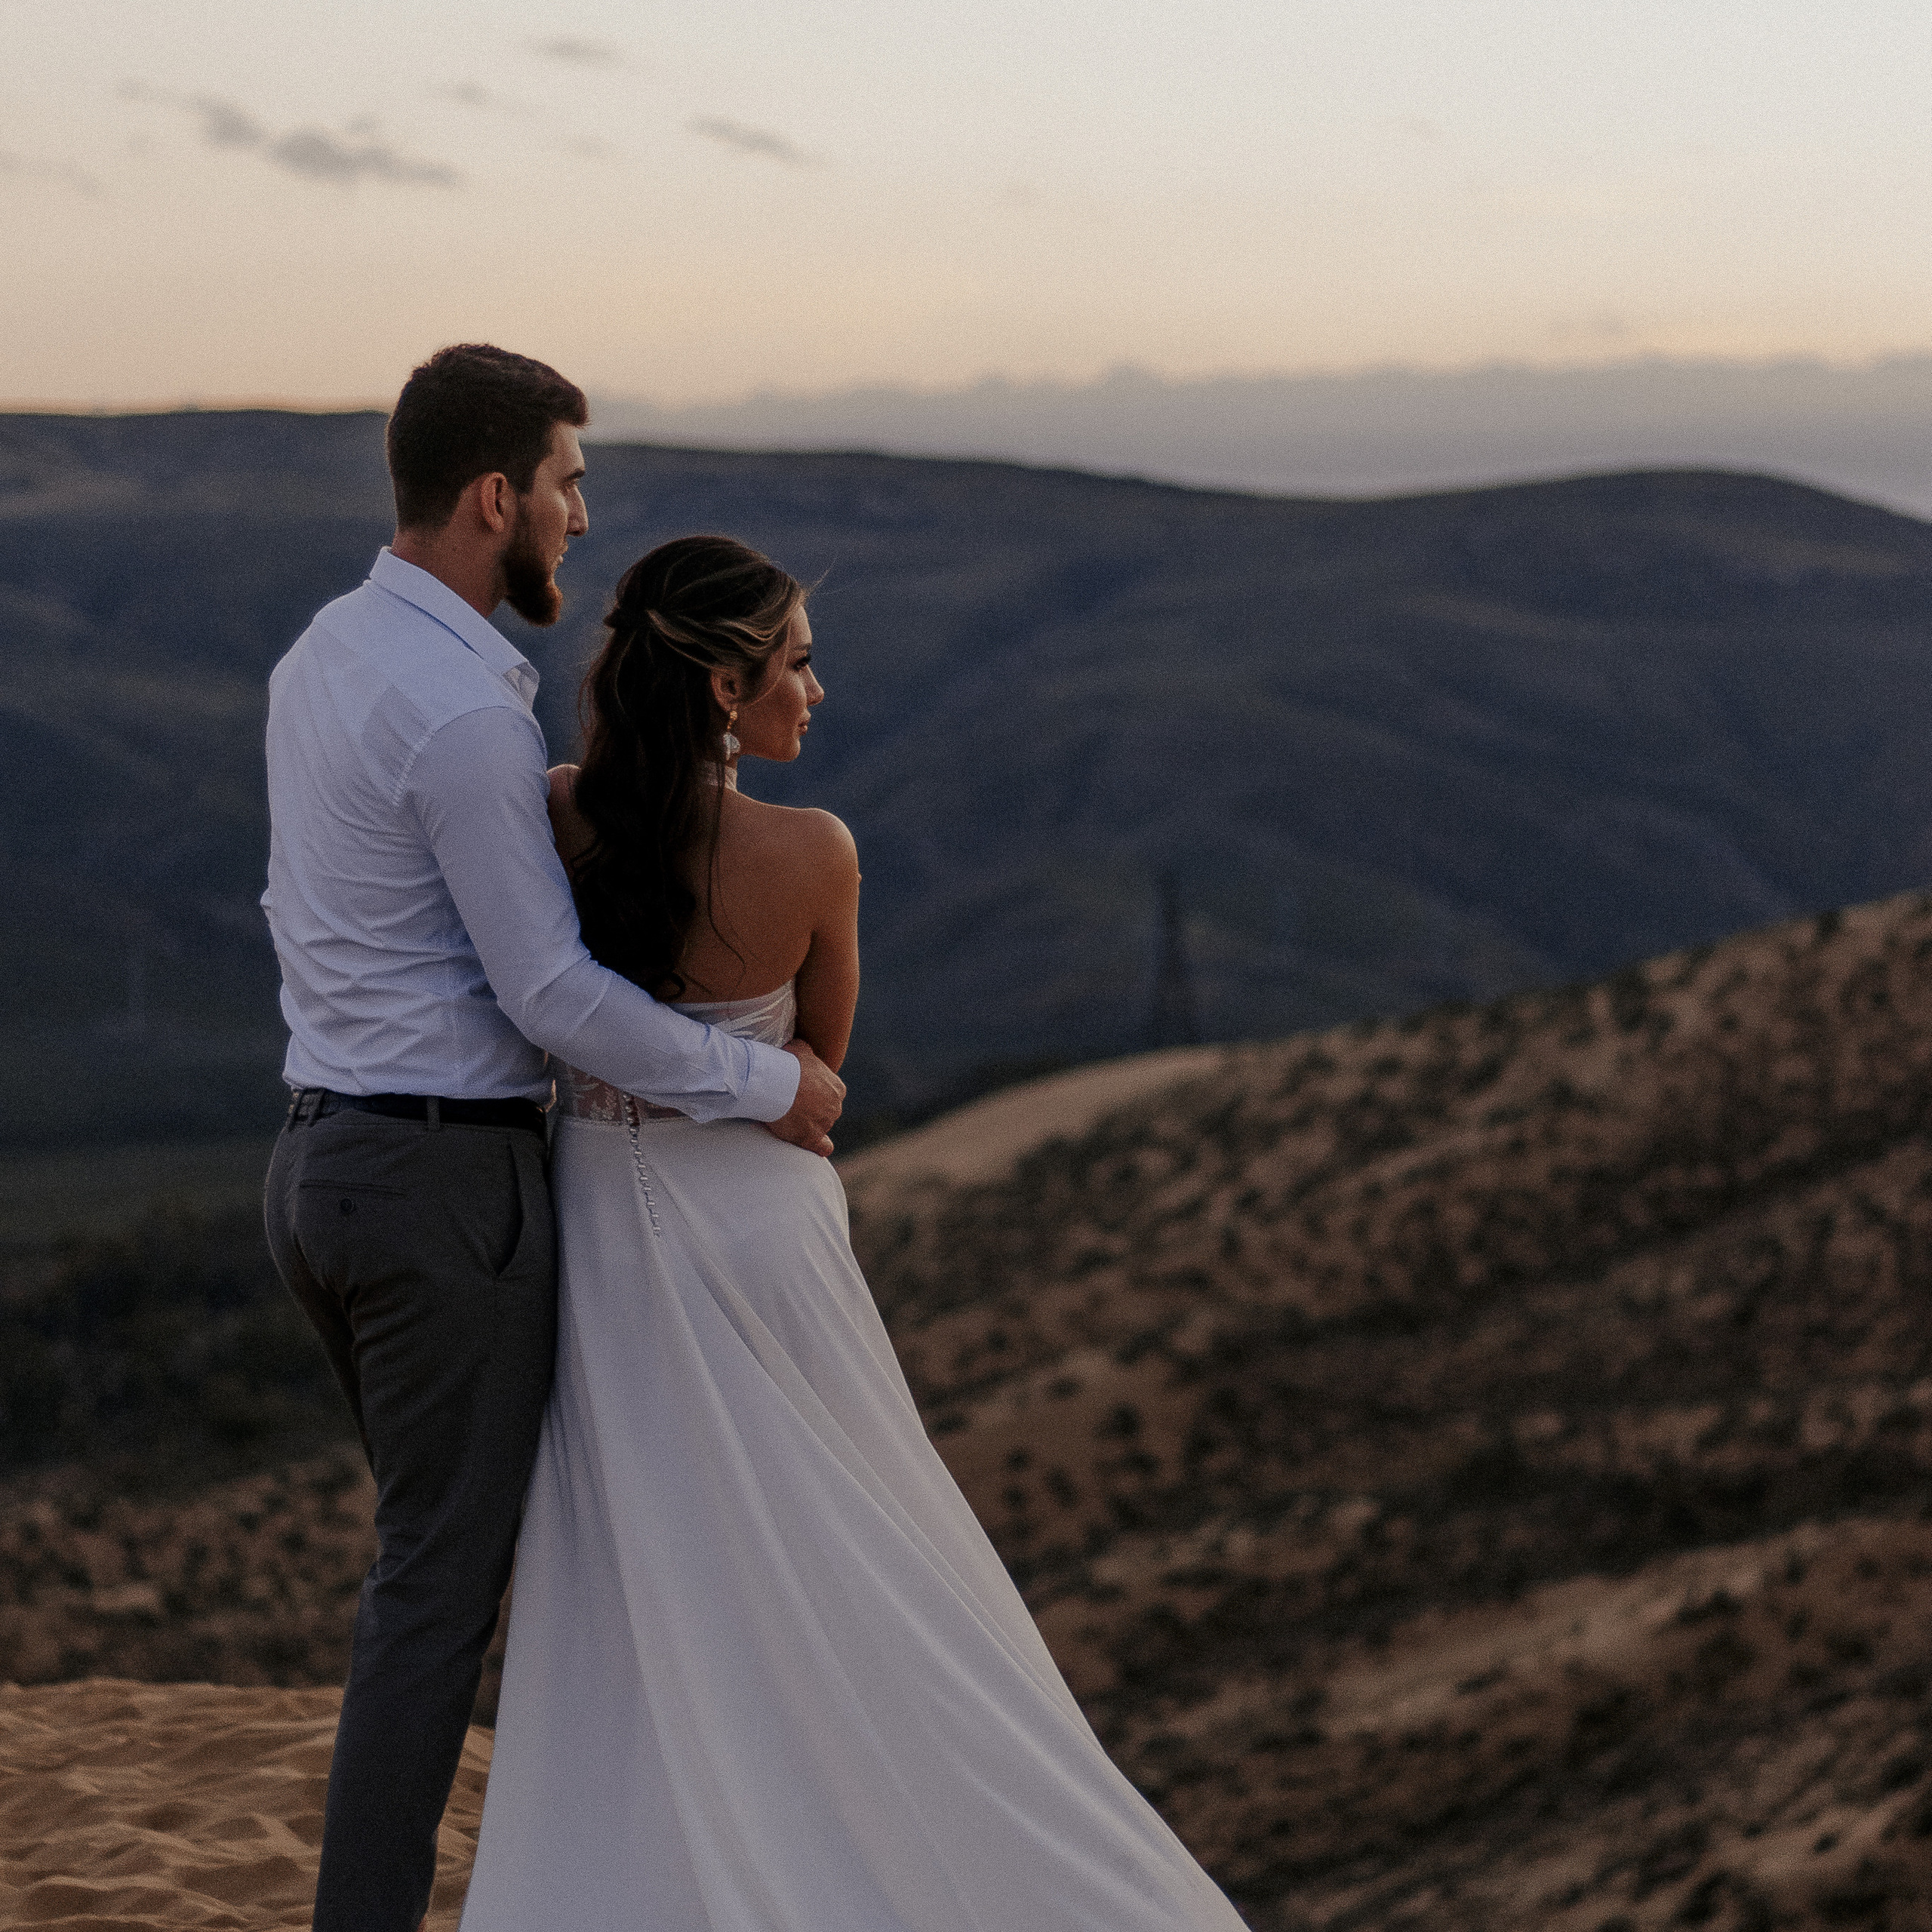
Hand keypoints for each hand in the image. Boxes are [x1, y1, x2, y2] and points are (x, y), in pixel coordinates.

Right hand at [763, 1039, 844, 1156]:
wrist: (776, 1082)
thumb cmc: (787, 1063)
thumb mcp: (800, 1048)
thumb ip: (806, 1052)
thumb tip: (801, 1048)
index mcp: (837, 1087)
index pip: (829, 1094)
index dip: (814, 1094)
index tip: (800, 1092)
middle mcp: (836, 1107)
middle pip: (825, 1111)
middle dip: (812, 1110)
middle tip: (791, 1104)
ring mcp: (825, 1123)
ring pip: (820, 1127)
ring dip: (808, 1125)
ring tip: (788, 1118)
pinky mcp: (811, 1138)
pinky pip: (822, 1147)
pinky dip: (819, 1147)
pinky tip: (815, 1146)